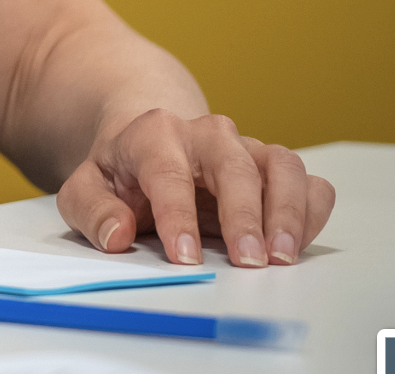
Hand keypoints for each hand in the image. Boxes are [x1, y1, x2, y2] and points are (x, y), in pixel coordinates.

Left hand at [55, 109, 334, 266]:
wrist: (152, 143)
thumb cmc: (122, 172)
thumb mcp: (86, 188)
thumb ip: (93, 211)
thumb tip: (117, 235)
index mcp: (155, 134)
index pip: (168, 173)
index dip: (178, 215)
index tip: (185, 257)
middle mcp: (208, 134)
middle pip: (234, 166)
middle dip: (244, 215)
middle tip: (247, 262)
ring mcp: (248, 148)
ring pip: (283, 167)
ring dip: (289, 213)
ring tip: (280, 257)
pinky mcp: (277, 168)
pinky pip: (309, 183)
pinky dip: (310, 213)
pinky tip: (295, 245)